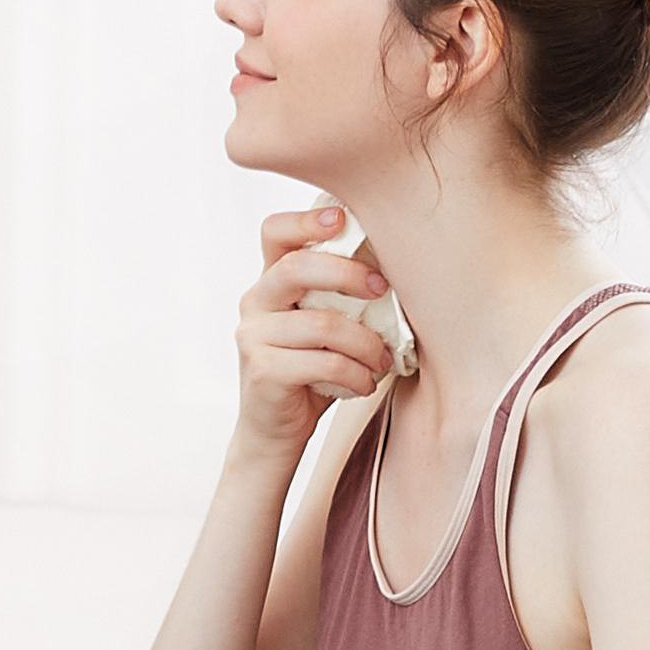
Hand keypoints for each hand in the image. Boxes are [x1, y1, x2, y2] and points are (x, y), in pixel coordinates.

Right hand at [232, 206, 396, 455]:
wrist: (276, 430)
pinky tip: (364, 384)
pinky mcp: (263, 370)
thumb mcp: (326, 325)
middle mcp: (255, 302)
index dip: (307, 220)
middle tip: (383, 290)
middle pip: (296, 268)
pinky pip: (324, 362)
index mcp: (271, 281)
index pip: (274, 233)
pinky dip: (356, 375)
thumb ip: (341, 296)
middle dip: (349, 274)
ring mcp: (254, 336)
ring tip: (381, 361)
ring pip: (323, 324)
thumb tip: (396, 270)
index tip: (343, 219)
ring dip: (366, 344)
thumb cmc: (312, 371)